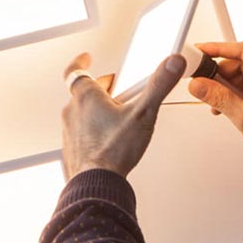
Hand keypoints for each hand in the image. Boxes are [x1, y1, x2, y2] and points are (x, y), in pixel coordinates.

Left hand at [61, 53, 185, 179]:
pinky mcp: (71, 148)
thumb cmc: (113, 151)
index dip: (80, 62)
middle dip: (100, 89)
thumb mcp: (143, 113)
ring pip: (81, 113)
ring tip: (117, 118)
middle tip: (117, 91)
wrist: (96, 184)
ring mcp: (70, 131)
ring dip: (95, 111)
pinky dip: (91, 131)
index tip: (86, 58)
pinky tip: (108, 140)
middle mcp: (73, 111)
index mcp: (87, 97)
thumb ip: (159, 85)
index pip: (76, 71)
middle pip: (83, 92)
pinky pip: (80, 132)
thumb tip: (172, 63)